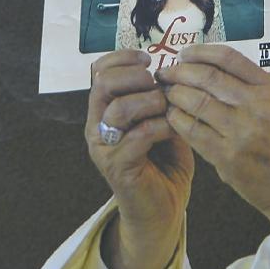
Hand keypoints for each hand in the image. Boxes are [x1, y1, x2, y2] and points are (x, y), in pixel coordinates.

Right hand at [88, 49, 192, 268]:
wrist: (162, 211)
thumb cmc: (164, 165)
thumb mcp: (164, 123)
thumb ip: (161, 100)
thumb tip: (172, 76)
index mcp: (104, 111)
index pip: (99, 72)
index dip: (122, 58)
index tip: (148, 58)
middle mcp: (97, 127)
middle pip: (103, 85)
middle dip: (134, 76)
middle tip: (157, 83)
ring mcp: (104, 148)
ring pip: (118, 109)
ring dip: (149, 102)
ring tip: (167, 107)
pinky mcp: (118, 167)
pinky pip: (137, 136)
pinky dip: (160, 126)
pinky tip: (172, 129)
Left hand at [157, 45, 269, 234]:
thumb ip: (253, 83)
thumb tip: (210, 66)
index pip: (228, 58)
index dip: (200, 52)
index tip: (184, 54)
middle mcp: (257, 105)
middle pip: (207, 77)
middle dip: (179, 72)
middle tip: (165, 73)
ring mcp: (241, 131)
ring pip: (196, 102)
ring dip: (174, 94)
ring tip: (166, 93)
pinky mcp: (227, 156)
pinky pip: (193, 131)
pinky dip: (177, 119)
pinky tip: (171, 116)